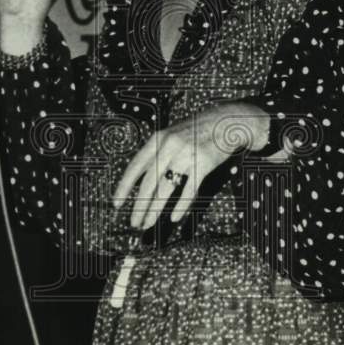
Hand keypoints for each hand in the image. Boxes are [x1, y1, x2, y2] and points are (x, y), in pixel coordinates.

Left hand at [112, 102, 269, 229]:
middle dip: (139, 205)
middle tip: (134, 222)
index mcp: (158, 139)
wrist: (227, 121)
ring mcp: (187, 154)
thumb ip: (156, 153)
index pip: (135, 166)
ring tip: (147, 223)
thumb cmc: (196, 131)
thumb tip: (139, 181)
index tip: (116, 203)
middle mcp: (169, 146)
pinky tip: (174, 218)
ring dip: (155, 210)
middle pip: (149, 182)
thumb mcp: (171, 135)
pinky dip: (181, 206)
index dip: (124, 186)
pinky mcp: (204, 163)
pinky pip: (189, 189)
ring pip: (166, 189)